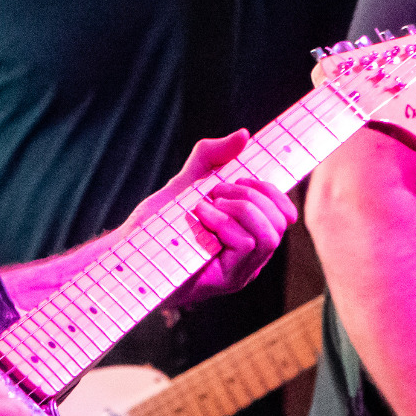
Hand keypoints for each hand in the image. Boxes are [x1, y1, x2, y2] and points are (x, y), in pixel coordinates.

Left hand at [122, 130, 295, 308]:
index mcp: (249, 233)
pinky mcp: (228, 280)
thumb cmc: (159, 221)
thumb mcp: (188, 180)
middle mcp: (251, 255)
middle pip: (281, 221)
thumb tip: (243, 135)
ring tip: (208, 204)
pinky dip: (224, 222)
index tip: (242, 178)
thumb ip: (213, 156)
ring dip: (240, 208)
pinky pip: (246, 244)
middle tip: (216, 191)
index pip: (285, 214)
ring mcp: (242, 270)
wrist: (131, 249)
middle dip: (251, 195)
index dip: (273, 191)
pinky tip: (200, 217)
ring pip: (269, 235)